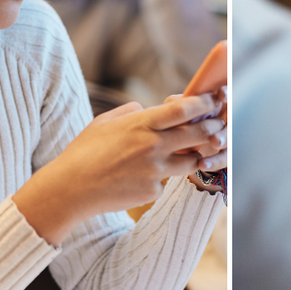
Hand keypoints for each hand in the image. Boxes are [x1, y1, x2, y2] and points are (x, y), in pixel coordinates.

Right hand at [13, 93, 224, 244]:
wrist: (70, 189)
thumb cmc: (84, 151)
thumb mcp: (105, 122)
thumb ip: (132, 112)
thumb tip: (149, 110)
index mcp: (140, 124)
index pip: (183, 110)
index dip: (204, 103)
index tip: (214, 99)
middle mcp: (152, 146)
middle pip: (197, 134)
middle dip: (213, 127)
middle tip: (219, 124)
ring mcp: (154, 170)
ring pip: (191, 160)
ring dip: (197, 154)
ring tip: (197, 150)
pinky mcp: (152, 191)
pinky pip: (166, 181)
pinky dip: (162, 177)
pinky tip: (145, 176)